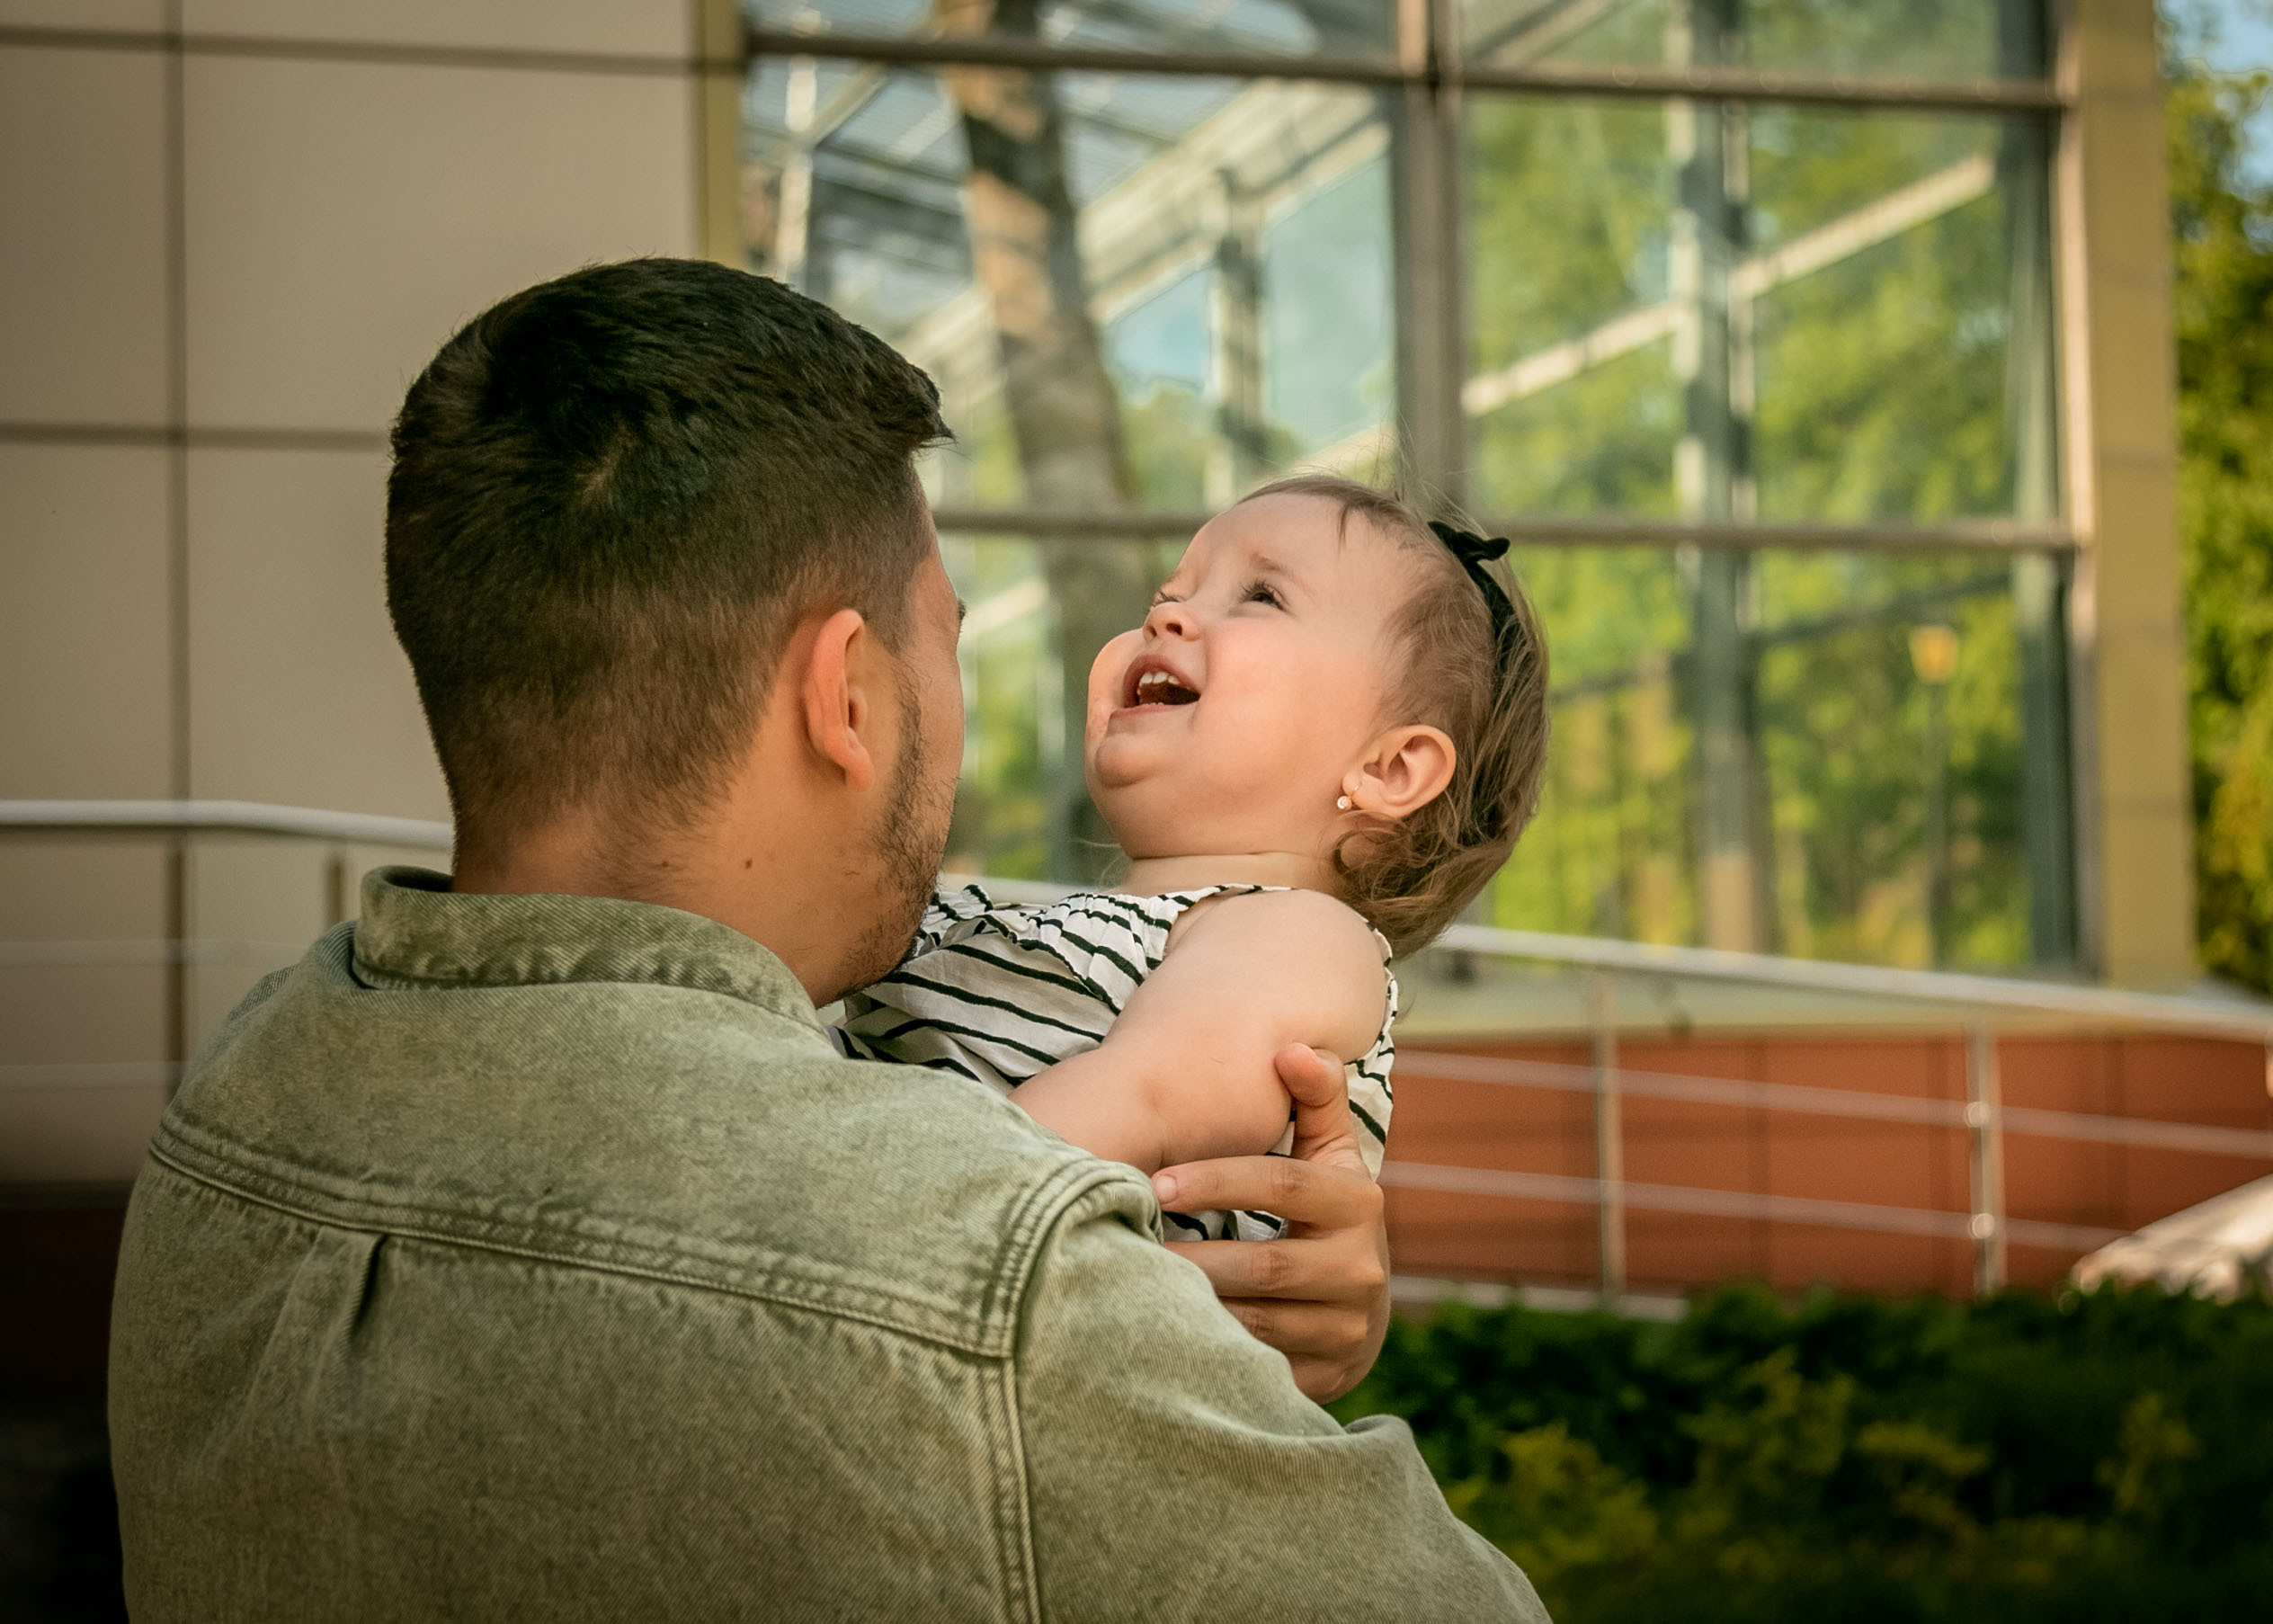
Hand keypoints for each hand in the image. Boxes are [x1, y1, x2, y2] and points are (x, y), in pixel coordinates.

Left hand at [1151, 1044, 1390, 1402]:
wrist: (1358, 1308)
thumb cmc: (1323, 1212)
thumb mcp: (1329, 1154)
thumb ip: (1315, 1098)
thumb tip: (1293, 1048)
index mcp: (1357, 1202)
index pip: (1281, 1185)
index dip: (1215, 1183)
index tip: (1155, 1185)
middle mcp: (1361, 1269)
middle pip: (1263, 1264)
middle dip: (1191, 1257)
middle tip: (1124, 1245)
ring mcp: (1345, 1330)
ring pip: (1254, 1324)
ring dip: (1189, 1307)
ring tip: (1130, 1288)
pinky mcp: (1325, 1379)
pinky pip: (1255, 1368)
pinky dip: (1208, 1351)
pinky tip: (1160, 1336)